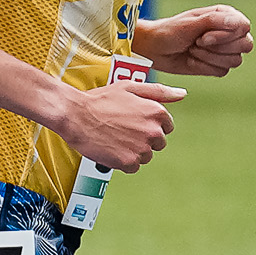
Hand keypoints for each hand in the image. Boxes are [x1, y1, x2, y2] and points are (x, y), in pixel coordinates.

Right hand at [60, 71, 182, 171]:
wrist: (73, 114)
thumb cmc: (98, 100)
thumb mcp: (129, 87)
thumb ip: (159, 91)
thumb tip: (181, 94)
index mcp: (157, 112)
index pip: (166, 127)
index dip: (149, 125)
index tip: (134, 123)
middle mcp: (153, 131)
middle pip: (157, 143)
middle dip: (142, 139)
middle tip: (121, 131)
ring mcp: (142, 148)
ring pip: (145, 156)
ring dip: (132, 151)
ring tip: (114, 139)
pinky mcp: (129, 161)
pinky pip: (133, 167)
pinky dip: (122, 162)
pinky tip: (110, 149)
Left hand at [142, 6, 252, 77]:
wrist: (153, 49)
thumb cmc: (168, 32)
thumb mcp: (189, 24)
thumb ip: (214, 21)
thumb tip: (239, 23)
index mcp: (225, 16)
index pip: (243, 27)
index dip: (226, 35)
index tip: (204, 36)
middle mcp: (228, 32)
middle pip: (245, 45)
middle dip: (217, 47)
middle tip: (197, 43)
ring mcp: (224, 50)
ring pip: (235, 60)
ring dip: (208, 57)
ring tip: (192, 50)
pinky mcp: (217, 65)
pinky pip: (222, 71)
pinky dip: (204, 67)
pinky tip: (192, 59)